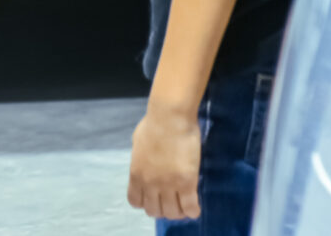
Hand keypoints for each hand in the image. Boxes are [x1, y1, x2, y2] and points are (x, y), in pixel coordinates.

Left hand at [128, 102, 202, 222]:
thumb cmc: (154, 124)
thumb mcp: (138, 144)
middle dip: (163, 209)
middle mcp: (149, 183)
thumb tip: (145, 163)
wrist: (170, 117)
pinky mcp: (186, 183)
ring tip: (184, 203)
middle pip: (154, 211)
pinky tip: (194, 206)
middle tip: (172, 201)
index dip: (146, 202)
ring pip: (172, 213)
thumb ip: (141, 159)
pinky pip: (190, 208)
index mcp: (136, 174)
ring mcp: (168, 185)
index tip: (155, 197)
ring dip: (178, 211)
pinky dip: (193, 211)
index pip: (135, 202)